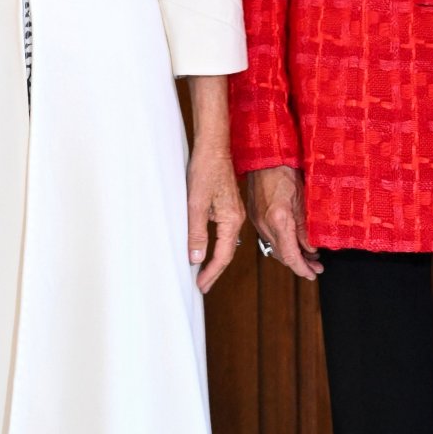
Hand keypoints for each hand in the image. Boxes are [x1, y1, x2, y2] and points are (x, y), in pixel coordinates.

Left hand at [187, 141, 245, 294]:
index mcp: (231, 220)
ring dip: (215, 259)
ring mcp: (233, 213)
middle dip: (214, 271)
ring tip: (203, 273)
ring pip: (226, 243)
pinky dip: (216, 245)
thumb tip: (196, 258)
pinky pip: (224, 233)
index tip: (201, 286)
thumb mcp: (195, 204)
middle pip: (227, 253)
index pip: (223, 256)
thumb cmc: (205, 170)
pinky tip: (207, 248)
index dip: (211, 273)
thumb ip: (196, 232)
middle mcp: (236, 219)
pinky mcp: (228, 207)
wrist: (213, 147)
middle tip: (202, 285)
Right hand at [245, 166, 322, 279]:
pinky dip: (283, 245)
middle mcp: (265, 224)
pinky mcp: (255, 217)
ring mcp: (258, 222)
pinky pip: (270, 238)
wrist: (265, 157)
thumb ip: (305, 227)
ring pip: (275, 248)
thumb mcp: (302, 199)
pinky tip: (293, 243)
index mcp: (279, 219)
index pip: (290, 254)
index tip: (313, 274)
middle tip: (315, 267)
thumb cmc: (284, 171)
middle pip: (282, 255)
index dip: (302, 268)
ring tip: (308, 257)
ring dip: (291, 255)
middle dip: (299, 264)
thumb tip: (311, 248)